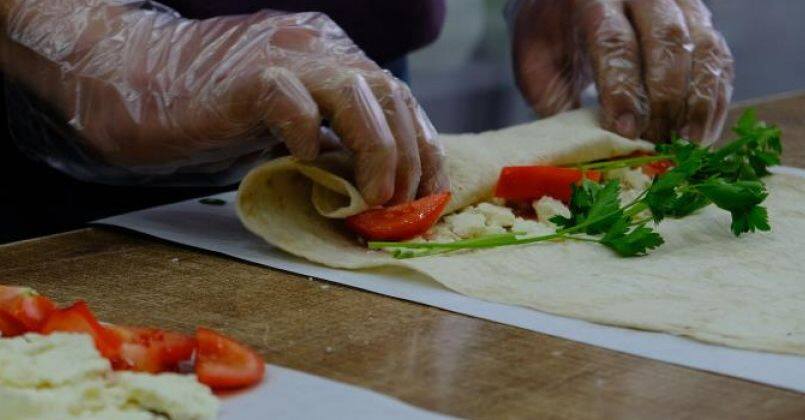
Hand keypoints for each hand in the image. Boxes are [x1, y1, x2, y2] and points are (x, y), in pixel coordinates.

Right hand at [2, 0, 447, 204]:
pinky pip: (292, 101)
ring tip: (375, 199)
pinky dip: (308, 137)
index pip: (399, 97)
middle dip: (410, 157)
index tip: (429, 195)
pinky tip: (303, 163)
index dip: (424, 147)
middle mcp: (317, 46)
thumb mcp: (288, 125)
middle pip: (391, 93)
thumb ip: (330, 141)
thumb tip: (377, 187)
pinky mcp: (245, 77)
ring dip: (379, 153)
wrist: (134, 83)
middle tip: (404, 207)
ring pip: (358, 93)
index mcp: (332, 55)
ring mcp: (282, 55)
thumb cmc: (212, 112)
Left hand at [512, 0, 733, 143]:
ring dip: (699, 102)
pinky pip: (719, 59)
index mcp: (594, 0)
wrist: (568, 3)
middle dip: (665, 100)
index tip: (626, 133)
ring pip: (703, 49)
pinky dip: (714, 99)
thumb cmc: (551, 38)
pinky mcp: (701, 21)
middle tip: (657, 144)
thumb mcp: (536, 64)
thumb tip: (581, 149)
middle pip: (667, 42)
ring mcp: (679, 4)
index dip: (624, 90)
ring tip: (687, 145)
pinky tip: (701, 133)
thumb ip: (554, 100)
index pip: (615, 42)